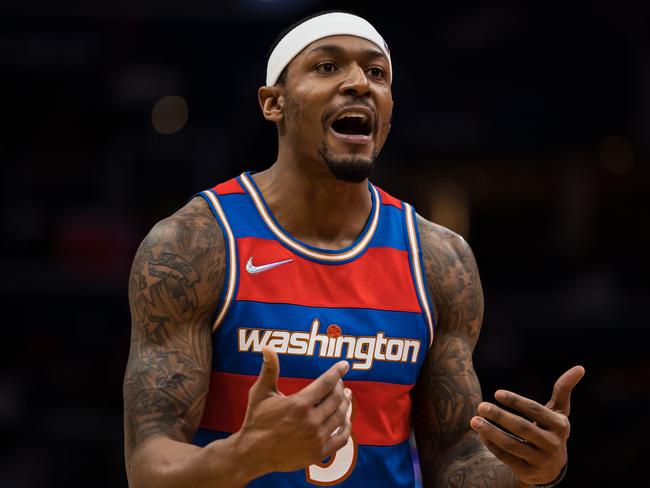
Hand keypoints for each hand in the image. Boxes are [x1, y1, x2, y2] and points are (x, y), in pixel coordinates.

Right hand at [233, 346, 351, 477]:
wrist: (252, 453)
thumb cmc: (256, 420)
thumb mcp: (260, 392)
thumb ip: (269, 369)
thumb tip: (267, 347)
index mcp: (299, 404)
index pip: (326, 383)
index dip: (337, 372)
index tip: (345, 365)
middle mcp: (310, 421)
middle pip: (336, 399)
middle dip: (340, 387)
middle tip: (340, 382)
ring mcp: (316, 438)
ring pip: (340, 417)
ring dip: (345, 404)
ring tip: (345, 396)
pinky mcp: (318, 453)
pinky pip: (341, 439)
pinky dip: (347, 428)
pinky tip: (345, 420)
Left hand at [470, 365, 584, 485]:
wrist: (550, 466)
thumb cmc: (550, 429)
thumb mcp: (559, 411)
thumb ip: (564, 389)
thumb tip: (580, 367)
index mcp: (560, 426)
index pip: (535, 410)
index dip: (515, 401)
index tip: (497, 393)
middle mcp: (553, 444)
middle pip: (522, 428)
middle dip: (499, 416)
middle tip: (481, 405)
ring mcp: (541, 460)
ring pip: (512, 445)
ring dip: (490, 432)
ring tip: (474, 421)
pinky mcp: (528, 472)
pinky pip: (506, 457)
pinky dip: (491, 445)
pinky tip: (480, 434)